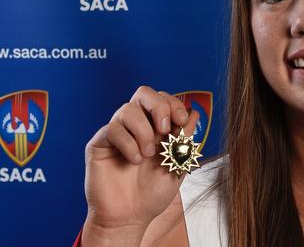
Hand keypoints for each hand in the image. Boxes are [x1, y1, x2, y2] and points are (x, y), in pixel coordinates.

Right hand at [82, 86, 199, 244]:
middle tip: (165, 128)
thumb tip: (195, 112)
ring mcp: (118, 133)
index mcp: (157, 128)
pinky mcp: (100, 143)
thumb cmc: (153, 193)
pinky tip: (134, 161)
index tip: (183, 121)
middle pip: (144, 93)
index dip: (175, 104)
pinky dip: (128, 144)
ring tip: (148, 155)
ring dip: (143, 131)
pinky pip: (112, 129)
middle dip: (159, 105)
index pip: (164, 100)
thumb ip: (186, 139)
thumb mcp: (178, 164)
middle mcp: (137, 126)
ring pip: (128, 109)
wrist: (130, 217)